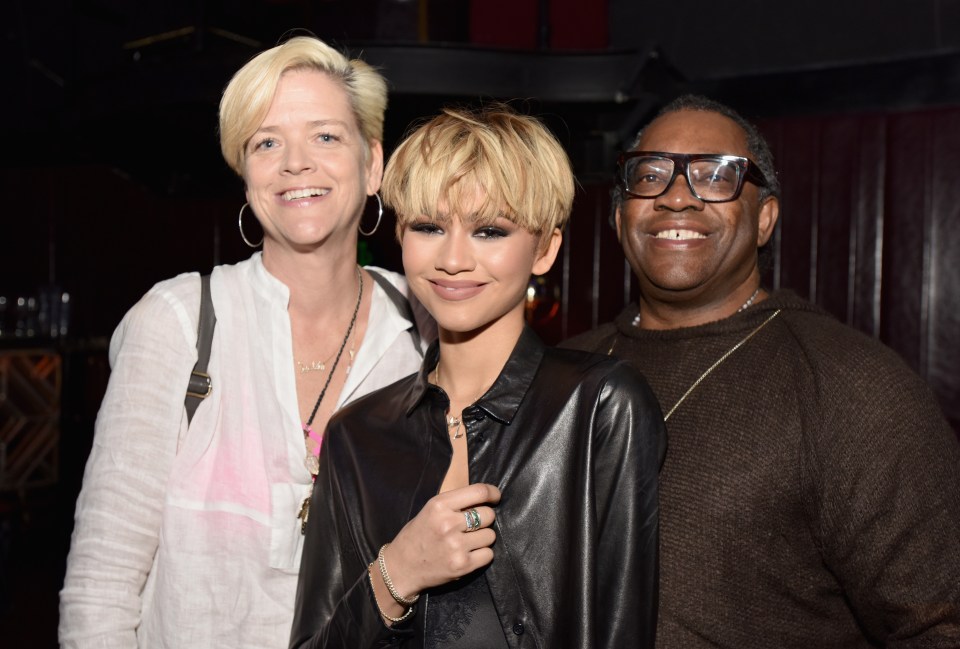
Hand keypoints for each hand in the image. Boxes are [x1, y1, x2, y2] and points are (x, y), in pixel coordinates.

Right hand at [381, 483, 500, 597]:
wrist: (401, 568)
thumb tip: (485, 499)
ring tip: (468, 542)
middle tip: (473, 526)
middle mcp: (448, 524)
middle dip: (485, 519)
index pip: (479, 492)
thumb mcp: (430, 510)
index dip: (492, 493)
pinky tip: (469, 554)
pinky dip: (482, 554)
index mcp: (439, 505)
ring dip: (483, 538)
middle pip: (488, 515)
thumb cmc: (417, 536)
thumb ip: (455, 504)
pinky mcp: (462, 565)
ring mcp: (456, 546)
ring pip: (490, 535)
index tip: (495, 497)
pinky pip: (488, 554)